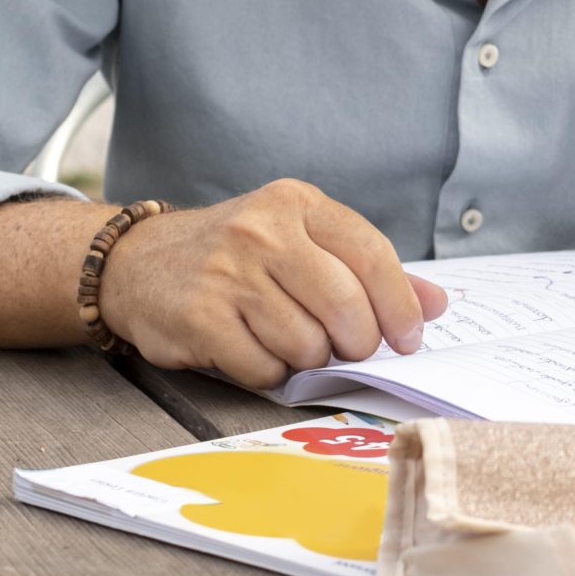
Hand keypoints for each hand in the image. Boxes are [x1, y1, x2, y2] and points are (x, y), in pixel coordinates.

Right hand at [98, 179, 448, 387]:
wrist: (136, 263)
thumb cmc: (237, 257)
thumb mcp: (300, 241)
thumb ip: (368, 271)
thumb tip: (438, 305)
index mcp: (297, 203)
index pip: (371, 253)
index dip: (400, 304)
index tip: (410, 338)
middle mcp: (262, 231)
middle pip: (344, 305)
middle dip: (359, 342)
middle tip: (350, 350)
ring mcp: (227, 273)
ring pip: (306, 344)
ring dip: (308, 359)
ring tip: (288, 341)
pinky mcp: (199, 317)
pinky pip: (263, 369)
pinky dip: (268, 373)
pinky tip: (251, 349)